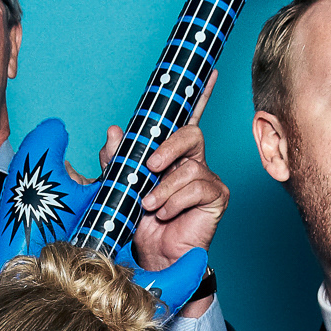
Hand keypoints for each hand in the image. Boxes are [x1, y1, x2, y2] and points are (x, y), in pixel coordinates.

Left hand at [91, 73, 226, 283]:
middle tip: (149, 165)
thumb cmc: (136, 224)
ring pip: (189, 166)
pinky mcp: (215, 198)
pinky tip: (165, 214)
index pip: (185, 117)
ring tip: (149, 206)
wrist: (149, 259)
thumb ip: (114, 160)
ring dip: (163, 187)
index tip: (210, 70)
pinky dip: (175, 201)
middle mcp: (191, 162)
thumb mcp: (116, 187)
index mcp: (169, 154)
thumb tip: (114, 131)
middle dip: (168, 146)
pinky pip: (198, 186)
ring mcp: (206, 179)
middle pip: (191, 133)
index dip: (199, 93)